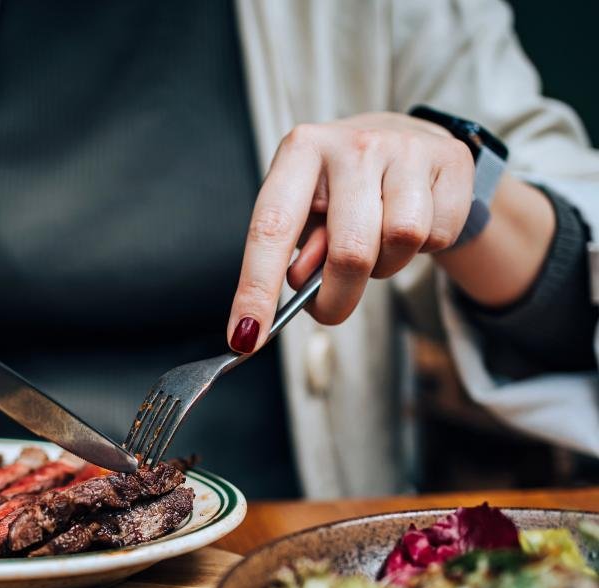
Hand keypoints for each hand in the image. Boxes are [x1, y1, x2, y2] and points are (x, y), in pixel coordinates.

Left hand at [227, 113, 474, 352]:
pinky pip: (439, 235)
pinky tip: (412, 223)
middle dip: (338, 298)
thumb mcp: (307, 210)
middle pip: (349, 251)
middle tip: (331, 307)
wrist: (405, 138)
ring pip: (401, 241)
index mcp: (300, 151)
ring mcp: (406, 148)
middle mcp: (352, 144)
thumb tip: (304, 282)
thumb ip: (299, 248)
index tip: (246, 338)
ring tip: (376, 244)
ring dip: (387, 266)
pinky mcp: (452, 160)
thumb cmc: (341, 187)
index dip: (257, 289)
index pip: (271, 229)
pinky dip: (425, 248)